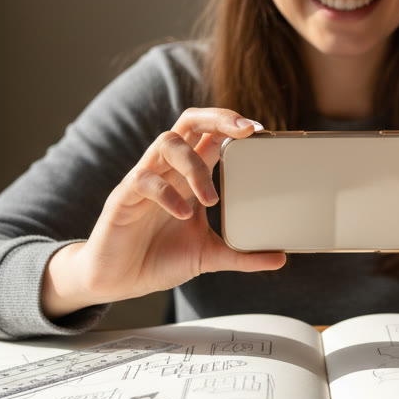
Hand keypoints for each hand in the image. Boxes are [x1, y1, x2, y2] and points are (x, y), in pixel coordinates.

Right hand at [41, 108, 285, 318]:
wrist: (118, 280)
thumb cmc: (159, 257)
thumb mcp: (209, 255)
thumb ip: (242, 254)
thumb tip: (281, 258)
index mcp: (188, 176)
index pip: (211, 134)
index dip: (233, 125)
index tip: (261, 131)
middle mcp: (167, 170)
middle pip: (189, 121)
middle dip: (218, 117)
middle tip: (244, 131)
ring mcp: (144, 179)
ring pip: (167, 143)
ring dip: (194, 165)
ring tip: (210, 200)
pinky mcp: (123, 197)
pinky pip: (144, 180)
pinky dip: (167, 194)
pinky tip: (183, 215)